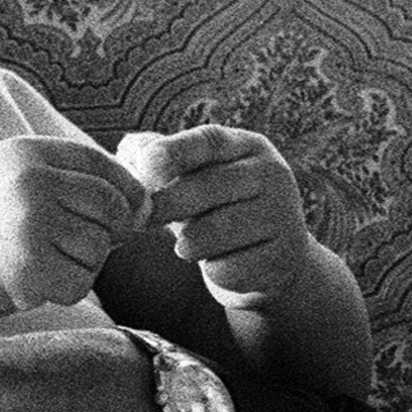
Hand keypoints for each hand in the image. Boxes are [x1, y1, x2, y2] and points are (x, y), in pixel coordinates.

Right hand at [0, 137, 143, 322]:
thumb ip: (67, 179)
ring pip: (99, 247)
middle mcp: (30, 181)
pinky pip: (81, 282)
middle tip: (79, 247)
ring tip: (42, 262)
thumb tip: (144, 202)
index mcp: (27, 152)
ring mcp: (29, 222)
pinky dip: (66, 291)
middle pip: (112, 207)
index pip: (101, 164)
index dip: (127, 191)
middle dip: (109, 233)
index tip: (131, 214)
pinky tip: (34, 283)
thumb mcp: (12, 180)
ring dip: (82, 264)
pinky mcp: (29, 266)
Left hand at [116, 126, 319, 311]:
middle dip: (166, 204)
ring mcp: (283, 214)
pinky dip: (215, 271)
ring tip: (189, 245)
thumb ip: (160, 162)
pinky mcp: (284, 256)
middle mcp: (272, 173)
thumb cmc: (218, 210)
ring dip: (189, 244)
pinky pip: (230, 268)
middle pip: (208, 185)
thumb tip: (127, 149)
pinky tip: (223, 264)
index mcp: (246, 146)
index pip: (209, 140)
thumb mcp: (194, 180)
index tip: (145, 166)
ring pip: (216, 231)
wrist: (273, 260)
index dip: (174, 151)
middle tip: (144, 220)